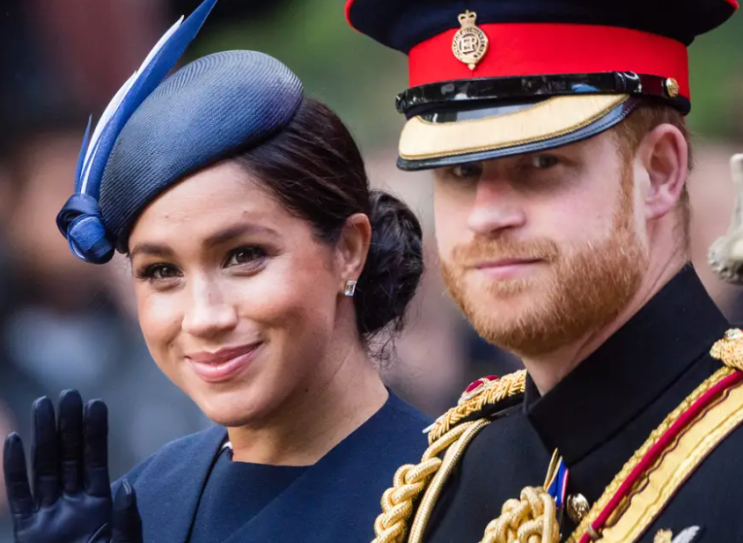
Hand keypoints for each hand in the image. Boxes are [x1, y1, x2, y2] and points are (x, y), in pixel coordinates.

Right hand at [2, 390, 141, 542]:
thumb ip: (126, 518)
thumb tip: (124, 486)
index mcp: (100, 506)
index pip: (96, 460)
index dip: (95, 433)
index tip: (96, 403)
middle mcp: (72, 506)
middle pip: (68, 457)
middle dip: (67, 425)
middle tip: (67, 392)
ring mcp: (48, 518)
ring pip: (43, 469)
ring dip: (42, 438)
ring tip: (43, 405)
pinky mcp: (28, 533)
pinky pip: (21, 497)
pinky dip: (15, 471)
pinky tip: (15, 443)